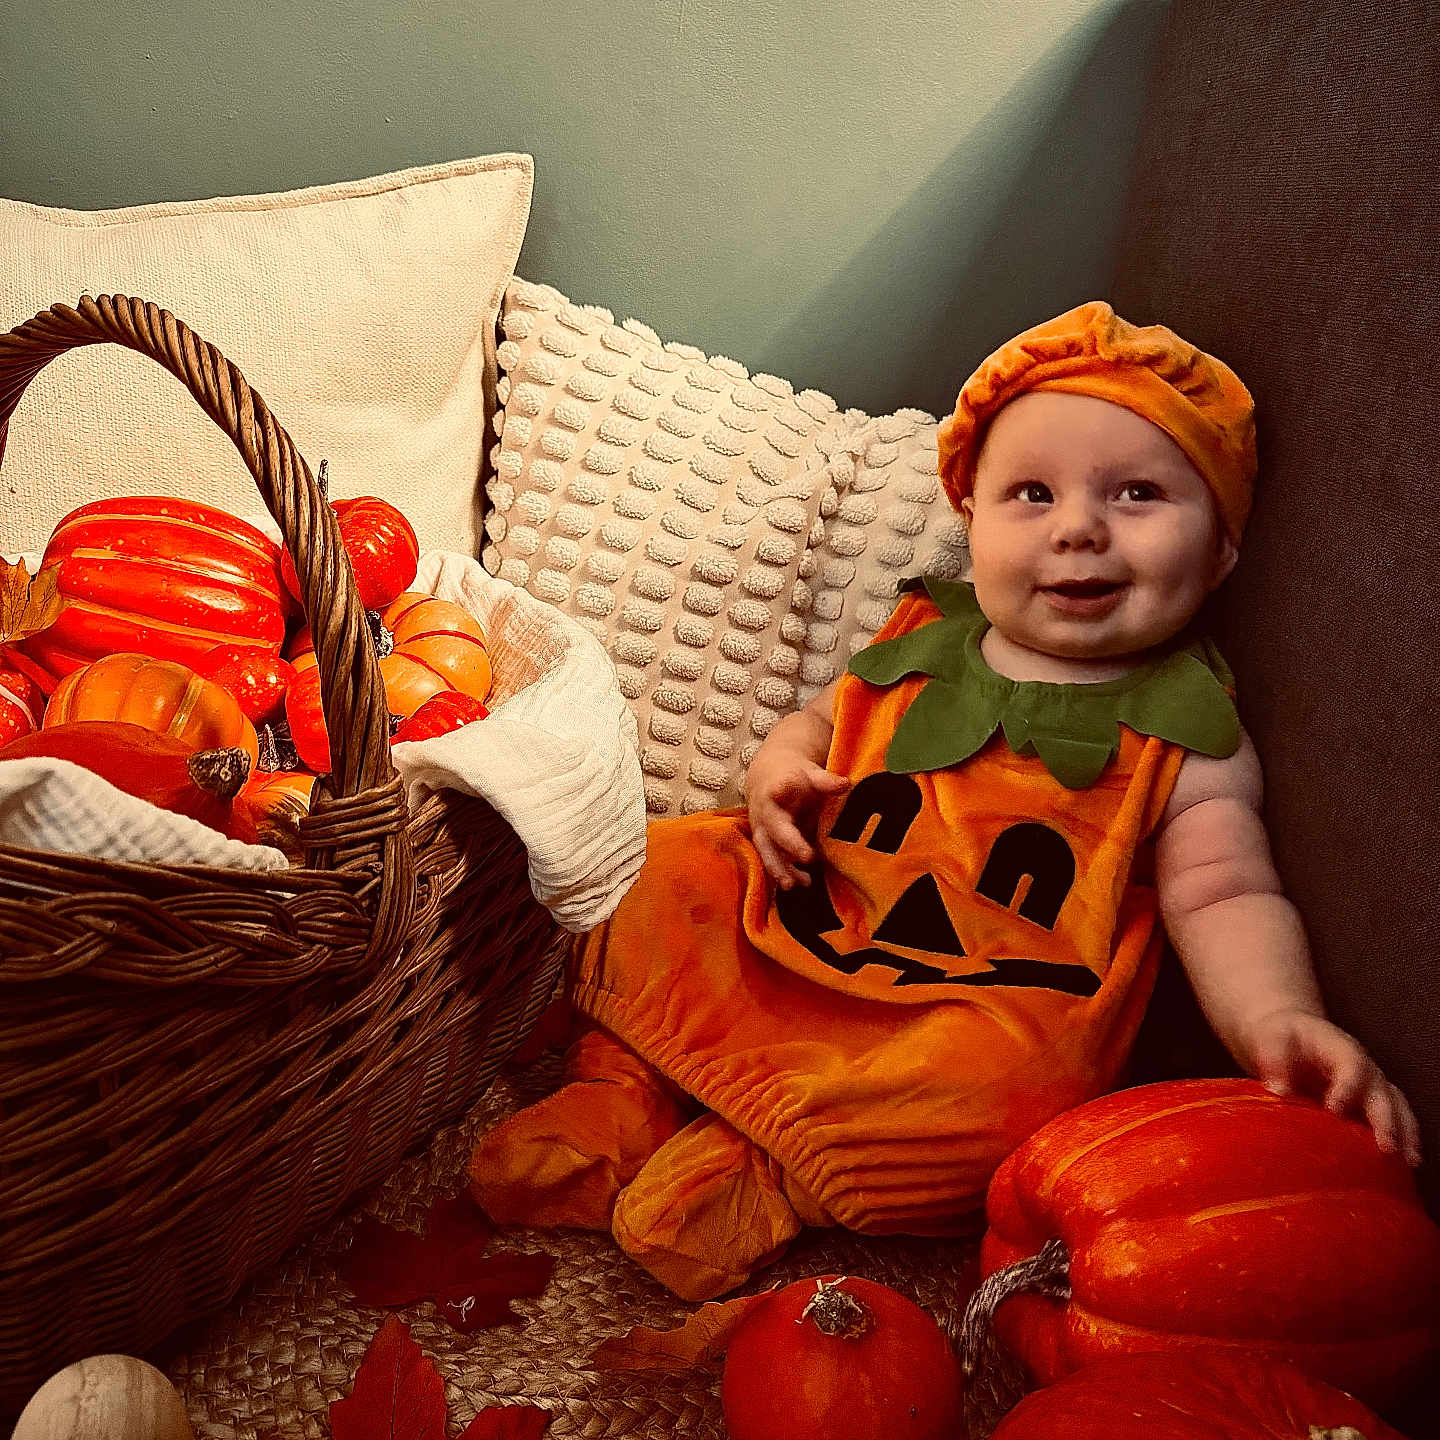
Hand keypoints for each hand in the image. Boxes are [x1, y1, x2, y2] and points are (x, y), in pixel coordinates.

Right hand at [745, 753, 849, 889]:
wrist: (768, 781)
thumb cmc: (795, 778)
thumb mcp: (810, 774)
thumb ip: (826, 781)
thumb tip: (846, 783)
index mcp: (776, 790)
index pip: (779, 789)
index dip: (782, 790)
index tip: (782, 790)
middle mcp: (765, 813)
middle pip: (773, 829)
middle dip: (789, 843)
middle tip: (808, 856)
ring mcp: (762, 831)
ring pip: (767, 850)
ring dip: (779, 868)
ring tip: (793, 884)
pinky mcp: (766, 845)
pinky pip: (772, 861)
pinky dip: (784, 873)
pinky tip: (799, 883)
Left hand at [1247, 1009, 1421, 1165]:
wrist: (1294, 1034)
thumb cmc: (1284, 1035)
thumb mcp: (1273, 1037)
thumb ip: (1275, 1059)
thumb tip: (1279, 1090)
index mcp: (1341, 1048)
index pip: (1352, 1066)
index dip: (1347, 1088)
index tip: (1335, 1109)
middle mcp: (1364, 1068)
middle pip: (1381, 1092)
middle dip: (1386, 1119)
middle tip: (1386, 1145)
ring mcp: (1371, 1085)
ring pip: (1396, 1108)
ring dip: (1404, 1133)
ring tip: (1407, 1160)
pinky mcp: (1369, 1103)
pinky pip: (1394, 1120)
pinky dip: (1403, 1139)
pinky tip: (1404, 1163)